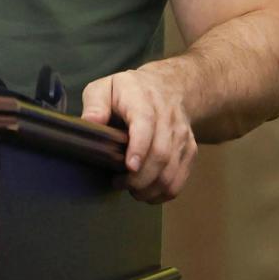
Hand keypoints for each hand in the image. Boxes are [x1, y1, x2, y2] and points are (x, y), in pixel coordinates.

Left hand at [81, 61, 196, 202]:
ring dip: (150, 188)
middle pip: (160, 154)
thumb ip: (95, 104)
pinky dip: (162, 192)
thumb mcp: (105, 88)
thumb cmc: (128, 92)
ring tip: (131, 189)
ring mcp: (181, 135)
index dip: (139, 148)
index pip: (146, 124)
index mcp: (142, 99)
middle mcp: (167, 117)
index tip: (129, 167)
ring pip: (171, 171)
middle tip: (119, 183)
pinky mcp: (189, 150)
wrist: (167, 87)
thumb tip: (89, 122)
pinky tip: (146, 191)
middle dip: (139, 178)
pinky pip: (179, 179)